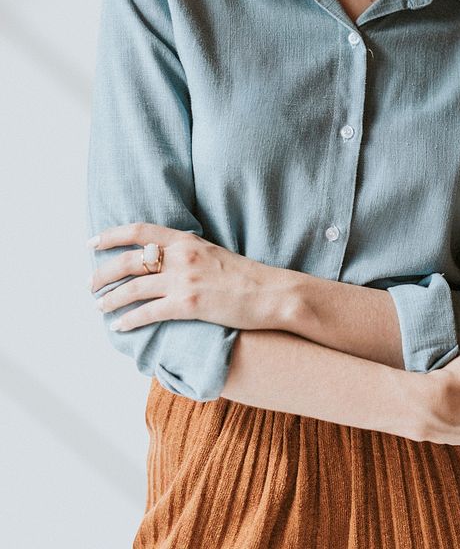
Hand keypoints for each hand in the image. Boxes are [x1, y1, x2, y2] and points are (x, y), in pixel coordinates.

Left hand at [87, 222, 291, 332]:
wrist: (272, 293)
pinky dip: (129, 320)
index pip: (140, 231)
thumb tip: (164, 259)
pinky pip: (149, 313)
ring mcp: (184, 280)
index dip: (112, 235)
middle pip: (129, 260)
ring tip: (99, 306)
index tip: (92, 241)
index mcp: (187, 240)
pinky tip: (120, 326)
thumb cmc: (246, 276)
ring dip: (110, 298)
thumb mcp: (213, 253)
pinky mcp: (189, 305)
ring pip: (133, 288)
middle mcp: (182, 256)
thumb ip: (188, 252)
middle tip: (90, 284)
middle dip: (103, 272)